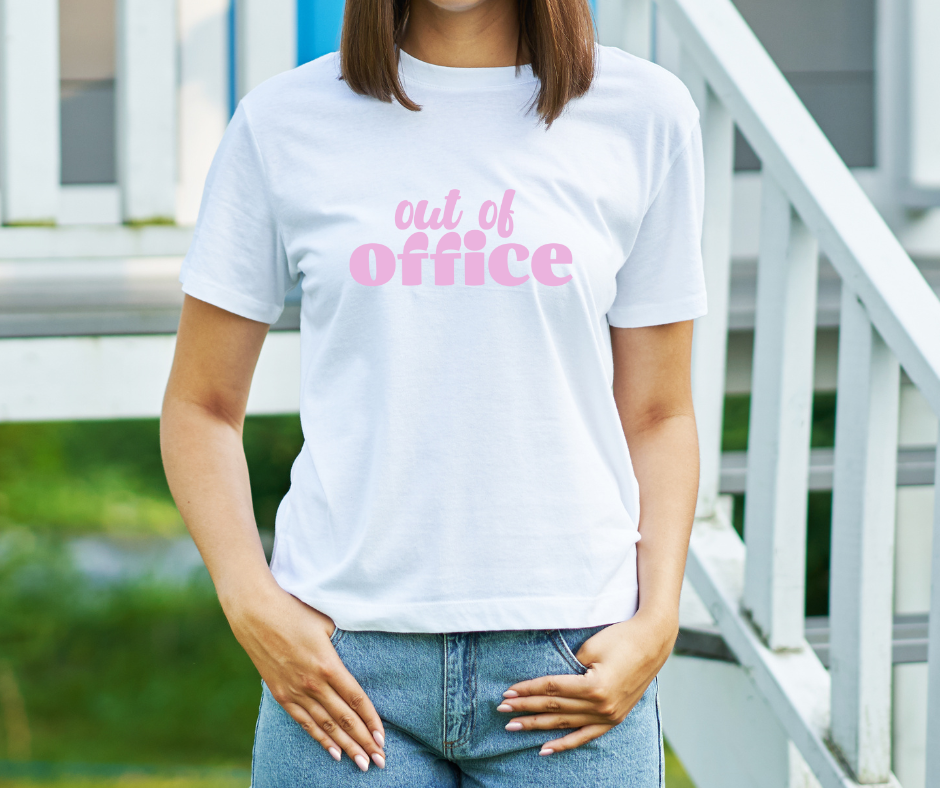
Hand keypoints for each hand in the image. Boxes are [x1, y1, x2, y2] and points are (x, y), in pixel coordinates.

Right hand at [224, 580, 386, 771]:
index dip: (371, 721)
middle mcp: (313, 684)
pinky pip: (305, 722)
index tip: (383, 738)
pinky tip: (334, 752)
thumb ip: (345, 643)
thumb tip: (362, 654)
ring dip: (346, 746)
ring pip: (326, 726)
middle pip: (345, 719)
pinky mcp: (281, 695)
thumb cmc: (295, 612)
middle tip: (380, 761)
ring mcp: (295, 691)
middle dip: (364, 742)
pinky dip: (320, 738)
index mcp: (328, 665)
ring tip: (362, 763)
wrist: (255, 614)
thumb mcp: (327, 624)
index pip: (356, 700)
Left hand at [496, 611, 677, 754]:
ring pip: (565, 724)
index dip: (527, 690)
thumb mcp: (590, 648)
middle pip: (555, 708)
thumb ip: (569, 668)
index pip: (552, 690)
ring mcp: (609, 715)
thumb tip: (547, 683)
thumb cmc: (620, 638)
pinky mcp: (614, 718)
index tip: (507, 693)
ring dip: (538, 726)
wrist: (653, 642)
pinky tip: (545, 749)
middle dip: (526, 709)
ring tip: (514, 727)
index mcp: (595, 687)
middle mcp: (602, 706)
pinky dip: (565, 743)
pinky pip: (586, 736)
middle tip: (502, 711)